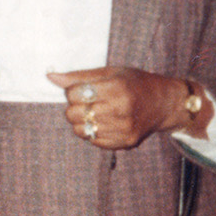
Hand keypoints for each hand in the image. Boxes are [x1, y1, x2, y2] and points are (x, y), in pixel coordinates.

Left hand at [46, 67, 209, 149]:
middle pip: (74, 113)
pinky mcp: (125, 143)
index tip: (82, 89)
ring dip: (81, 120)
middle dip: (74, 106)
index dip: (73, 90)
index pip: (74, 93)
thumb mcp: (110, 72)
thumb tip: (51, 76)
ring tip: (94, 112)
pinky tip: (102, 122)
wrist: (165, 103)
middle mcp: (121, 110)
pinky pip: (93, 141)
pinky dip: (91, 132)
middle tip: (87, 101)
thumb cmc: (135, 83)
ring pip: (81, 129)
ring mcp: (123, 129)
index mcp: (116, 89)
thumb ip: (79, 76)